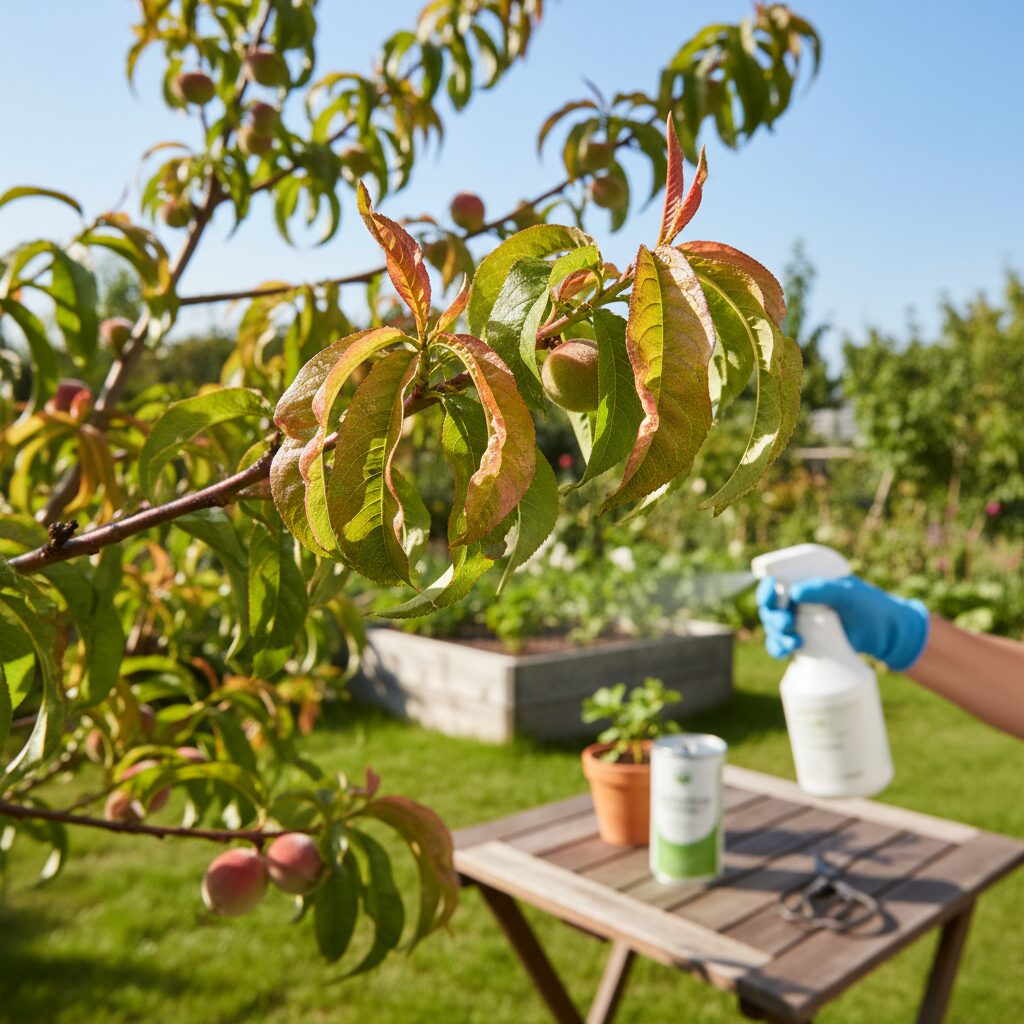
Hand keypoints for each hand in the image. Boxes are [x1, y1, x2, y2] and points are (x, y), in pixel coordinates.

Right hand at [756, 574, 929, 670]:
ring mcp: (800, 624)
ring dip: (776, 635)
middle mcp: (798, 603)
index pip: (776, 583)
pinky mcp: (805, 644)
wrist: (887, 634)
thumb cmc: (868, 605)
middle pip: (770, 608)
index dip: (767, 587)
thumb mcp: (848, 592)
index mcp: (805, 585)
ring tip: (793, 642)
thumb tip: (794, 592)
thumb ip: (823, 589)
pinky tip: (790, 650)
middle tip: (787, 621)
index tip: (772, 588)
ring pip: (774, 628)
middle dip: (772, 616)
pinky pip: (782, 646)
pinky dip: (779, 649)